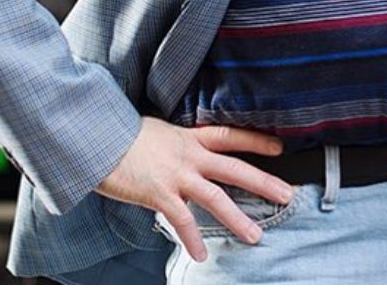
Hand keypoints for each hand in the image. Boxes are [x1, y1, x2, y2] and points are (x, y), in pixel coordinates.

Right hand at [94, 117, 293, 261]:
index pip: (231, 136)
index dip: (256, 141)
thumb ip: (178, 143)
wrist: (100, 139)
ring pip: (215, 198)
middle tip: (286, 194)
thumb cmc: (125, 136)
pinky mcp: (159, 194)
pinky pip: (182, 220)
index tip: (280, 147)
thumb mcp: (160, 131)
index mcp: (191, 138)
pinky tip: (202, 255)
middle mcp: (190, 156)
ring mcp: (176, 175)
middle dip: (263, 182)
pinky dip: (193, 239)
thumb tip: (186, 152)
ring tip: (254, 236)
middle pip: (235, 169)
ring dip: (237, 218)